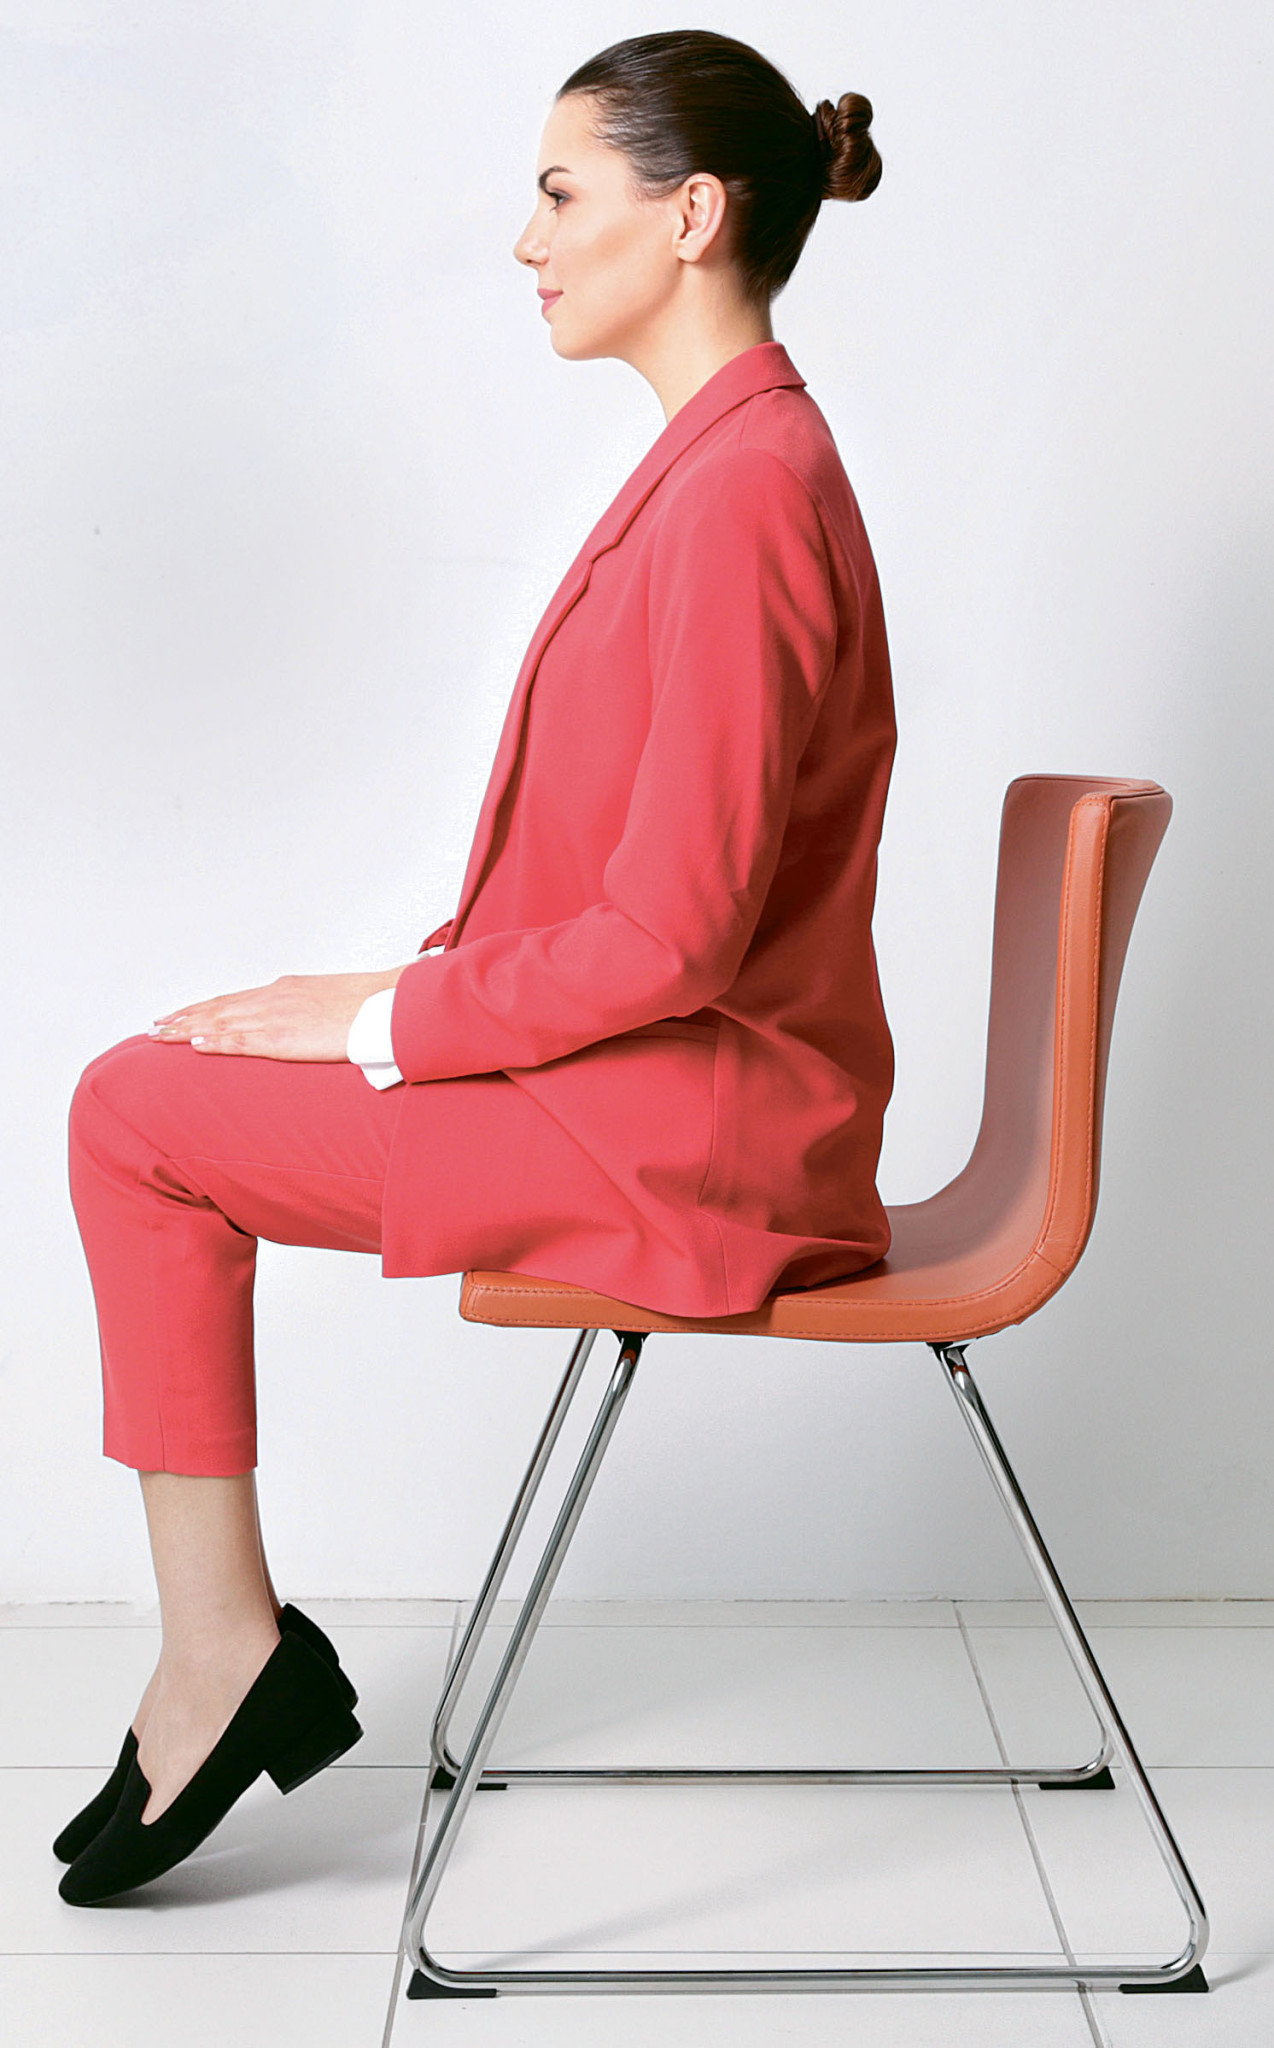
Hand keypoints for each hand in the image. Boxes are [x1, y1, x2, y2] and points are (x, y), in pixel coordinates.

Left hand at [149, 969, 407, 1062]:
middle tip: (155, 1026)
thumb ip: (309, 1010)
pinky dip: (213, 1041)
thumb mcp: (331, 1002)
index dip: (203, 1007)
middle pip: (217, 1007)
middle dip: (183, 1016)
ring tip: (159, 1035)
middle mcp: (273, 998)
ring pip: (219, 1021)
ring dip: (185, 1028)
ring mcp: (276, 1016)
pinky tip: (192, 1043)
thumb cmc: (370, 1005)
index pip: (233, 999)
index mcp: (285, 990)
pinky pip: (239, 1040)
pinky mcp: (283, 1037)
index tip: (181, 1014)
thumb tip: (303, 1021)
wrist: (387, 1004)